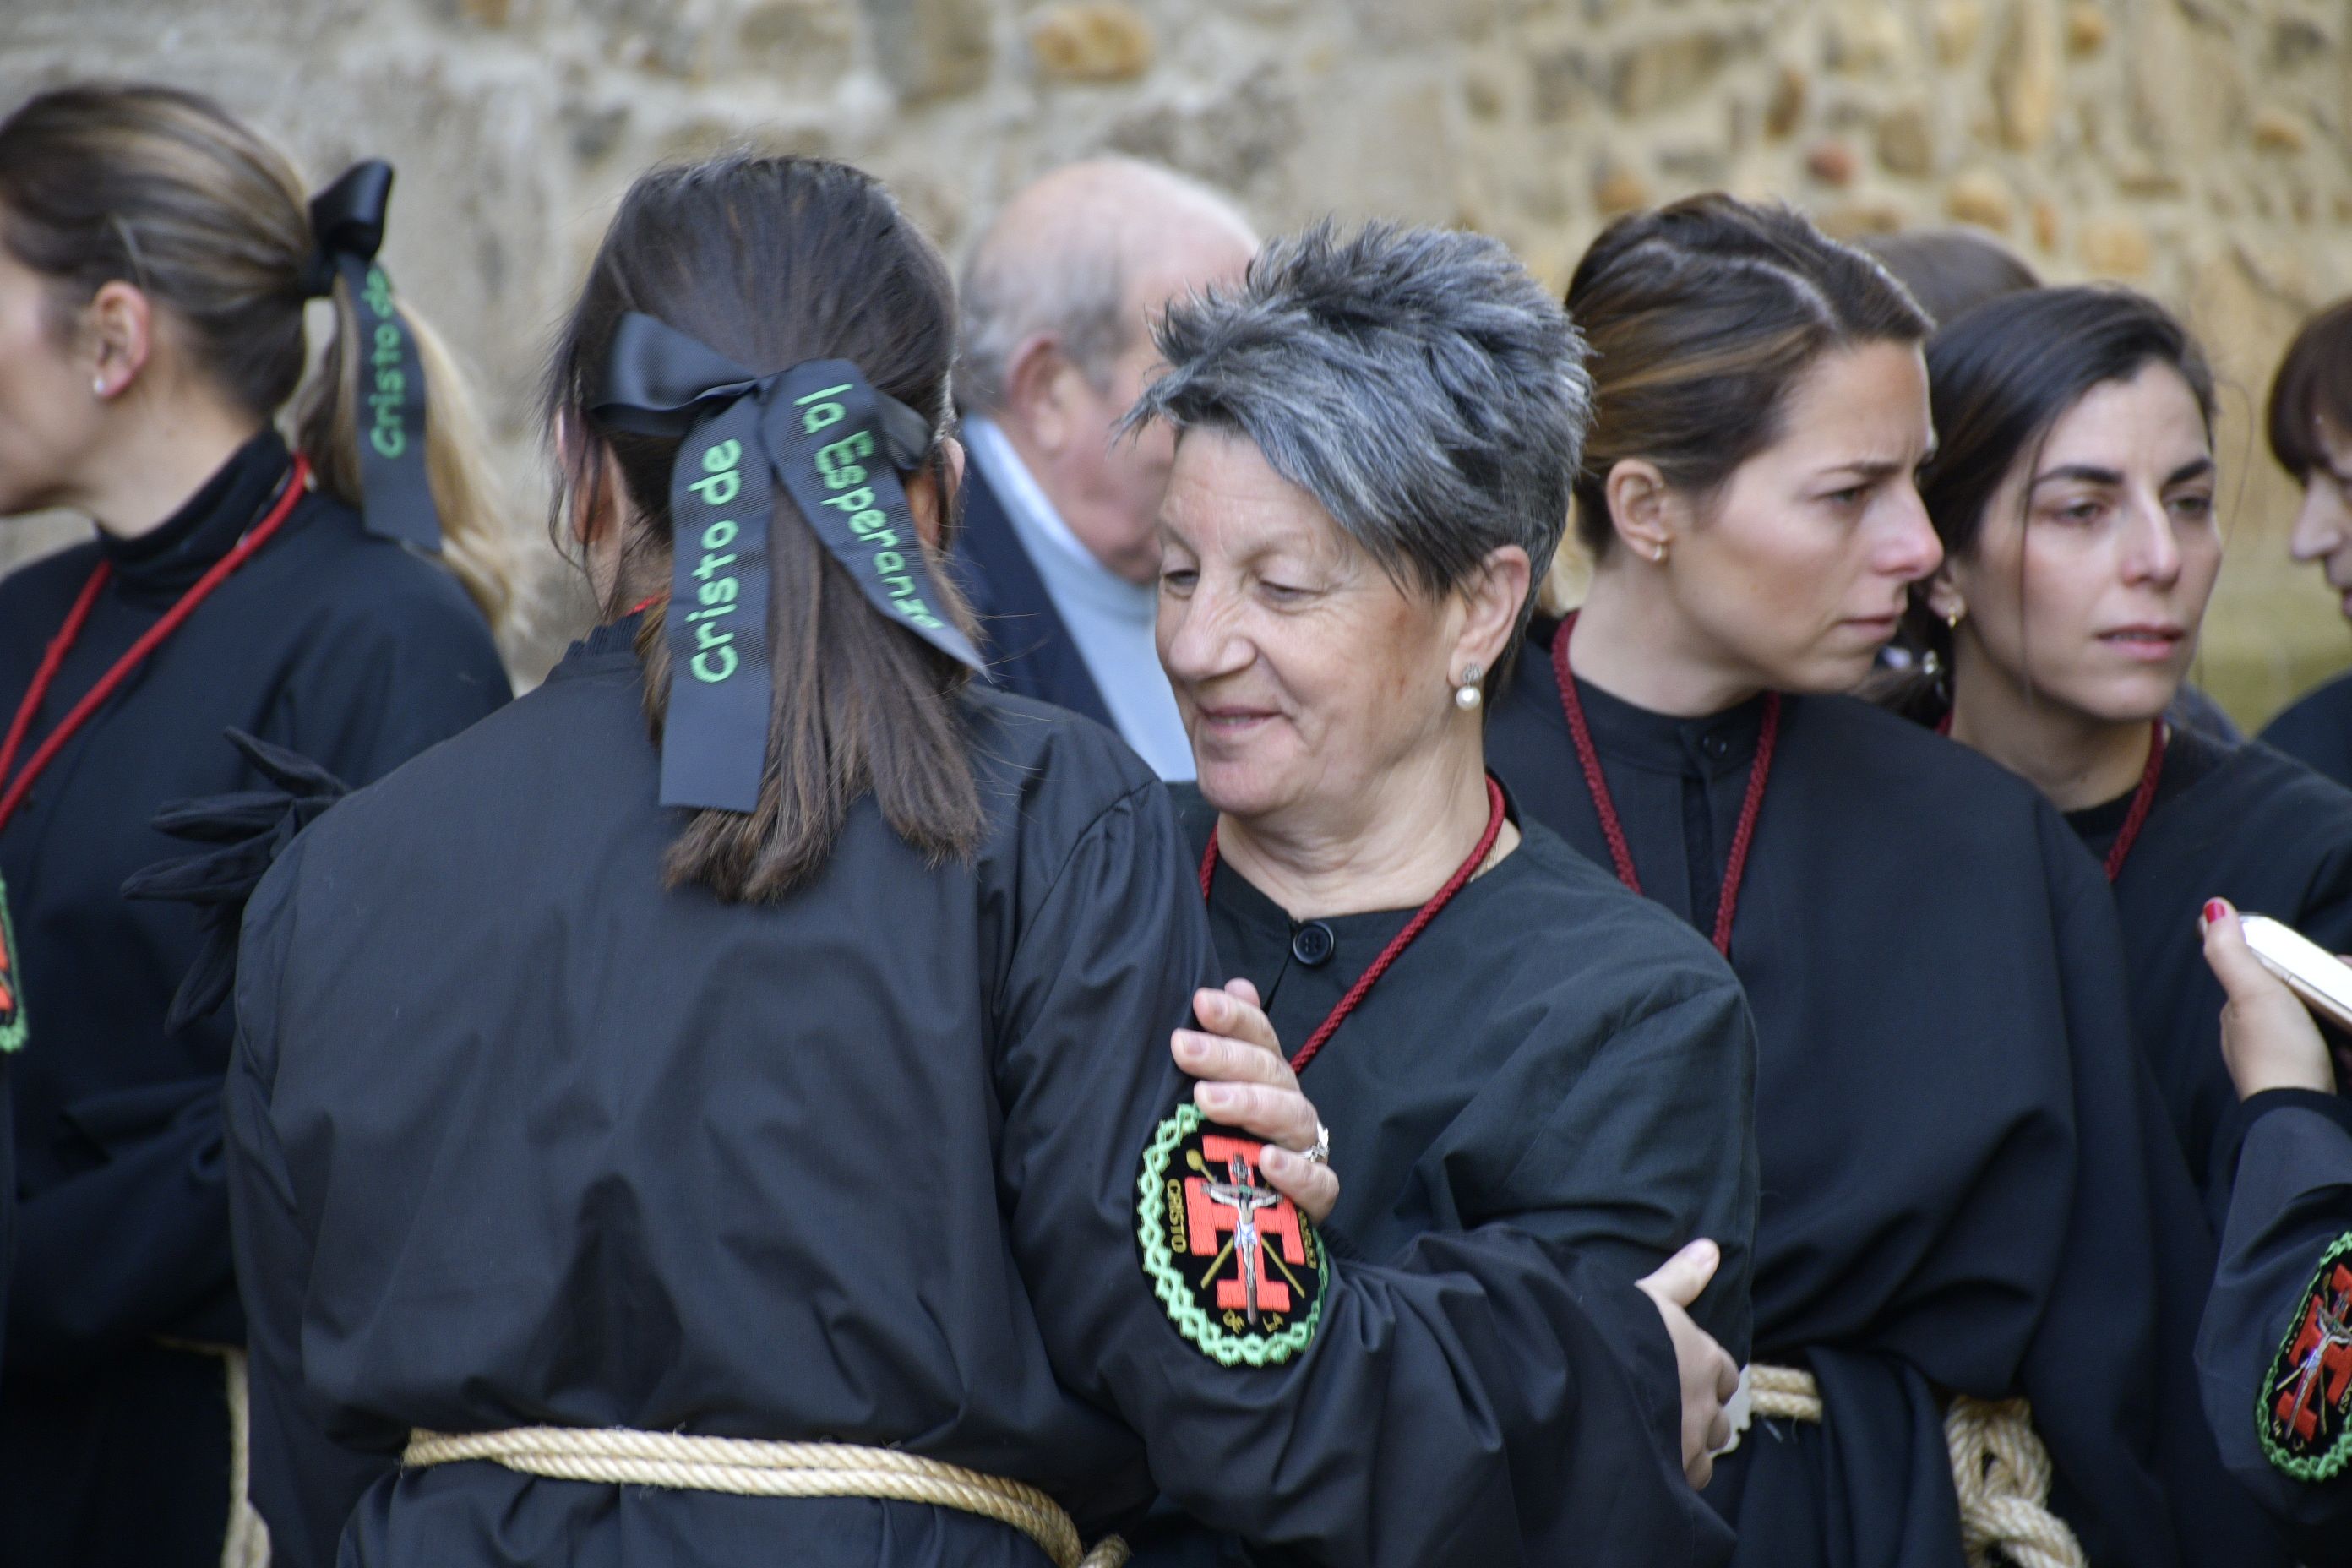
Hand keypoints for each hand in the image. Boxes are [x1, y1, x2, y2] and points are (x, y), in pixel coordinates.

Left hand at [1171, 981, 1339, 1224]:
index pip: (1259, 1036)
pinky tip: (1268, 1162)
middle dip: (1226, 1055)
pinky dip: (1296, 1171)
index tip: (1199, 1002)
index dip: (1234, 1016)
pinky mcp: (1316, 1198)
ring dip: (1251, 1103)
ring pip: (1292, 1116)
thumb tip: (1235, 985)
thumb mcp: (1219, 1096)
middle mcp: (1289, 1106)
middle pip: (1269, 1071)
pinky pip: (1318, 1181)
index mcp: (1268, 1078)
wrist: (1259, 1222)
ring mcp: (1306, 1150)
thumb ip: (1225, 1045)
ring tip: (1207, 1100)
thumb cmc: (1231, 1148)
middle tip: (1182, 1047)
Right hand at [1636, 1239, 1738, 1489]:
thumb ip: (1680, 1277)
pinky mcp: (1673, 1472)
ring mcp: (1691, 1442)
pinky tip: (1649, 1463)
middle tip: (1665, 1409)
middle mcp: (1707, 1403)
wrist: (1587, 1383)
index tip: (1681, 1374)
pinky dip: (1674, 1472)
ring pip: (1705, 1450)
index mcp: (1705, 1359)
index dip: (1705, 1375)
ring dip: (1689, 1446)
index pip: (1724, 1372)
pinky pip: (1687, 1480)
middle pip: (1718, 1416)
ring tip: (1657, 1439)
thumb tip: (1710, 1247)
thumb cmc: (1615, 1334)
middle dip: (1698, 1414)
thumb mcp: (1647, 1298)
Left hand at [2202, 898, 2336, 1097]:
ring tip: (2350, 1019)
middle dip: (2336, 992)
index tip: (2341, 964)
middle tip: (2349, 985)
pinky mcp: (2320, 1085)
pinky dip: (2349, 1051)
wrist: (2303, 1115)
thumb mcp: (2252, 993)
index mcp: (2241, 1016)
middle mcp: (2261, 1041)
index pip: (2276, 979)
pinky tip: (2351, 1052)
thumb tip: (2212, 908)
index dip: (2310, 968)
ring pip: (2330, 1027)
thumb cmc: (2277, 1053)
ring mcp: (2292, 1065)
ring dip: (2346, 1019)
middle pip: (2310, 1003)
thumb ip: (2232, 953)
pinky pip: (2343, 1056)